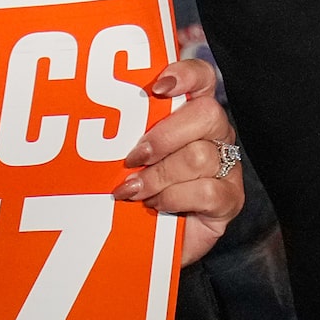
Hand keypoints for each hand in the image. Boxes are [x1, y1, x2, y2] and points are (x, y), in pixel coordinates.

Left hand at [112, 56, 244, 266]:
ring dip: (159, 176)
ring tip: (135, 191)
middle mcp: (215, 134)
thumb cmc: (135, 191)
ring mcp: (227, 166)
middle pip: (206, 113)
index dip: (186, 75)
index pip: (202, 78)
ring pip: (200, 156)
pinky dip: (174, 198)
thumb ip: (124, 130)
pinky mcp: (229, 199)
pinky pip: (207, 191)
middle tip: (133, 158)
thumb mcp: (127, 155)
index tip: (157, 88)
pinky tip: (156, 204)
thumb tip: (90, 113)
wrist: (145, 243)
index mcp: (192, 113)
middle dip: (163, 137)